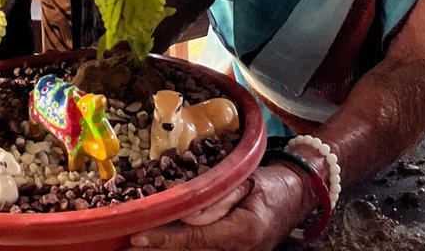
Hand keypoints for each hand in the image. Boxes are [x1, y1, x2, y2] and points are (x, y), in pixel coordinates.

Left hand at [126, 164, 312, 250]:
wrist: (297, 195)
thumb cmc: (272, 183)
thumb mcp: (246, 181)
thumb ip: (218, 198)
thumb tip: (188, 214)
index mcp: (242, 231)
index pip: (195, 239)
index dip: (165, 240)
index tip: (138, 237)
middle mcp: (239, 250)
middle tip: (126, 247)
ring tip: (137, 247)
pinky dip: (182, 247)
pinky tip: (161, 242)